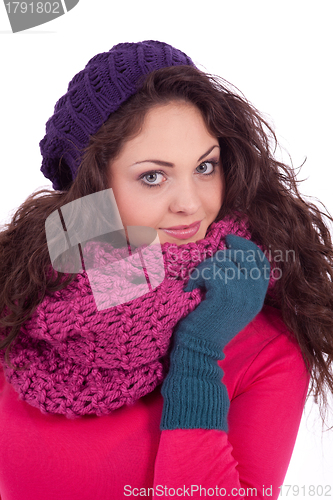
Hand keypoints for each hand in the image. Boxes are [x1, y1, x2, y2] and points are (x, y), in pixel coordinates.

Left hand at [179, 234, 269, 348]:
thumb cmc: (209, 324)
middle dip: (221, 255)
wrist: (200, 348)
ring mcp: (242, 293)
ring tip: (197, 283)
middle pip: (243, 256)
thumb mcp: (232, 303)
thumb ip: (238, 282)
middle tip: (207, 265)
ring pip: (223, 261)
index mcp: (258, 296)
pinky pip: (210, 270)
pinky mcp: (226, 293)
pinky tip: (191, 288)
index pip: (261, 261)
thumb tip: (230, 252)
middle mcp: (255, 294)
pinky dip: (196, 276)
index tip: (229, 240)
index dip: (246, 246)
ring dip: (204, 268)